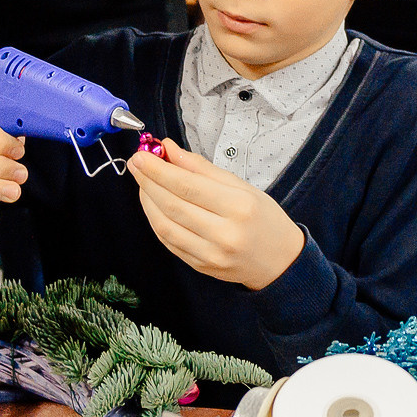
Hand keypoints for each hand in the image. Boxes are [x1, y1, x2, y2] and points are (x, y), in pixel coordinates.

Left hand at [130, 140, 304, 288]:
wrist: (279, 261)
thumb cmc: (263, 219)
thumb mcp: (241, 186)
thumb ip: (201, 168)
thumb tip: (169, 149)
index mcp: (239, 207)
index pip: (187, 186)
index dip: (159, 169)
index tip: (143, 155)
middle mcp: (225, 233)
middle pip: (173, 205)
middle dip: (148, 181)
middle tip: (137, 163)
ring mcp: (211, 254)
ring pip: (165, 225)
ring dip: (147, 201)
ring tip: (143, 182)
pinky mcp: (201, 266)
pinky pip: (169, 242)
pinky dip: (156, 220)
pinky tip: (153, 204)